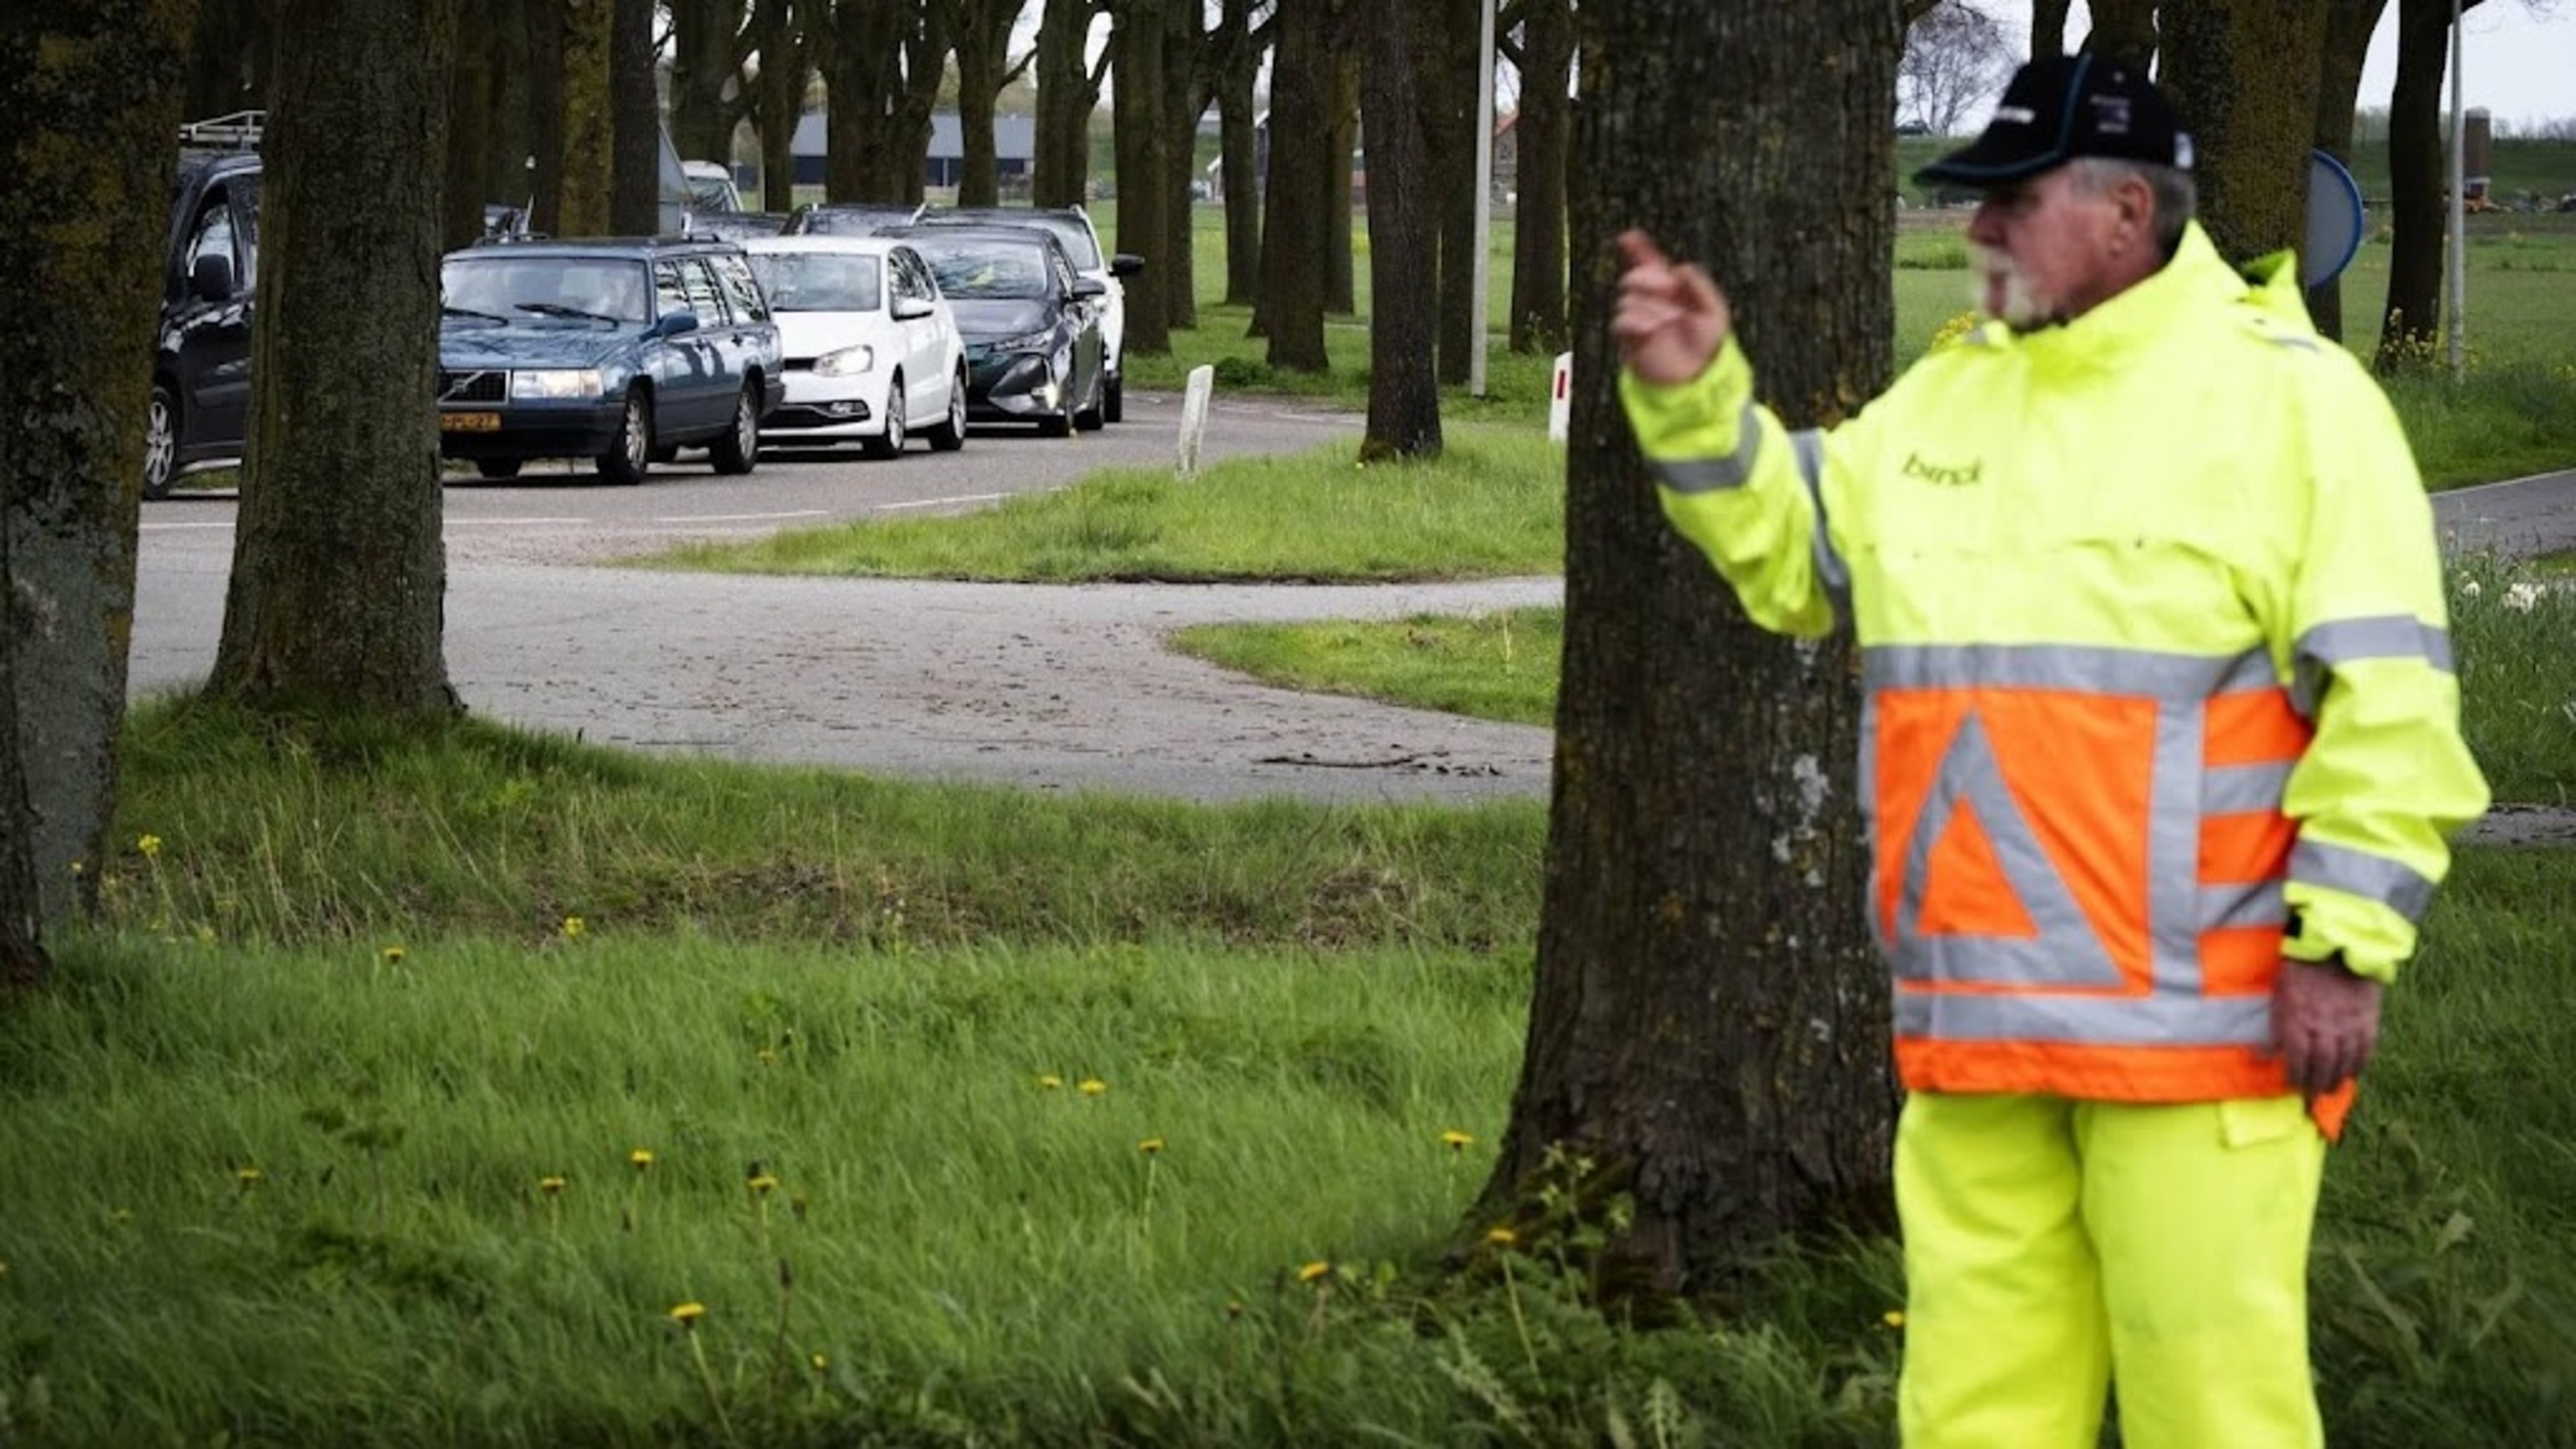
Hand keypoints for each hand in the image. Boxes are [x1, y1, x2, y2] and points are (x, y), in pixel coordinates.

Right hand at [1611, 230, 1732, 385]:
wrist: (1696, 377)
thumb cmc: (1708, 345)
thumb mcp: (1714, 312)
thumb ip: (1700, 287)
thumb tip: (1680, 268)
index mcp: (1671, 290)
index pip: (1651, 264)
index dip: (1639, 249)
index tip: (1627, 237)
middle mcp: (1651, 301)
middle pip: (1635, 277)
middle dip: (1647, 278)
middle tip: (1666, 287)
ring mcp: (1639, 318)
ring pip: (1629, 299)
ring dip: (1650, 306)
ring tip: (1669, 320)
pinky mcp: (1629, 338)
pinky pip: (1622, 320)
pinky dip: (1637, 320)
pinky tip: (1654, 327)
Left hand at [2270, 957, 2384, 1095]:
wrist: (2336, 950)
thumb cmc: (2299, 974)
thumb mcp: (2278, 998)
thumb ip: (2274, 1030)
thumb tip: (2260, 1057)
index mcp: (2298, 1020)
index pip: (2297, 1059)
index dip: (2295, 1077)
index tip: (2292, 1086)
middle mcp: (2324, 1027)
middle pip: (2322, 1065)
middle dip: (2316, 1085)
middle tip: (2312, 1097)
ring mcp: (2348, 1024)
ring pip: (2345, 1062)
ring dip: (2337, 1080)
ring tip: (2331, 1090)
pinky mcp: (2367, 1020)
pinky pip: (2365, 1050)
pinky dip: (2359, 1065)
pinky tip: (2353, 1073)